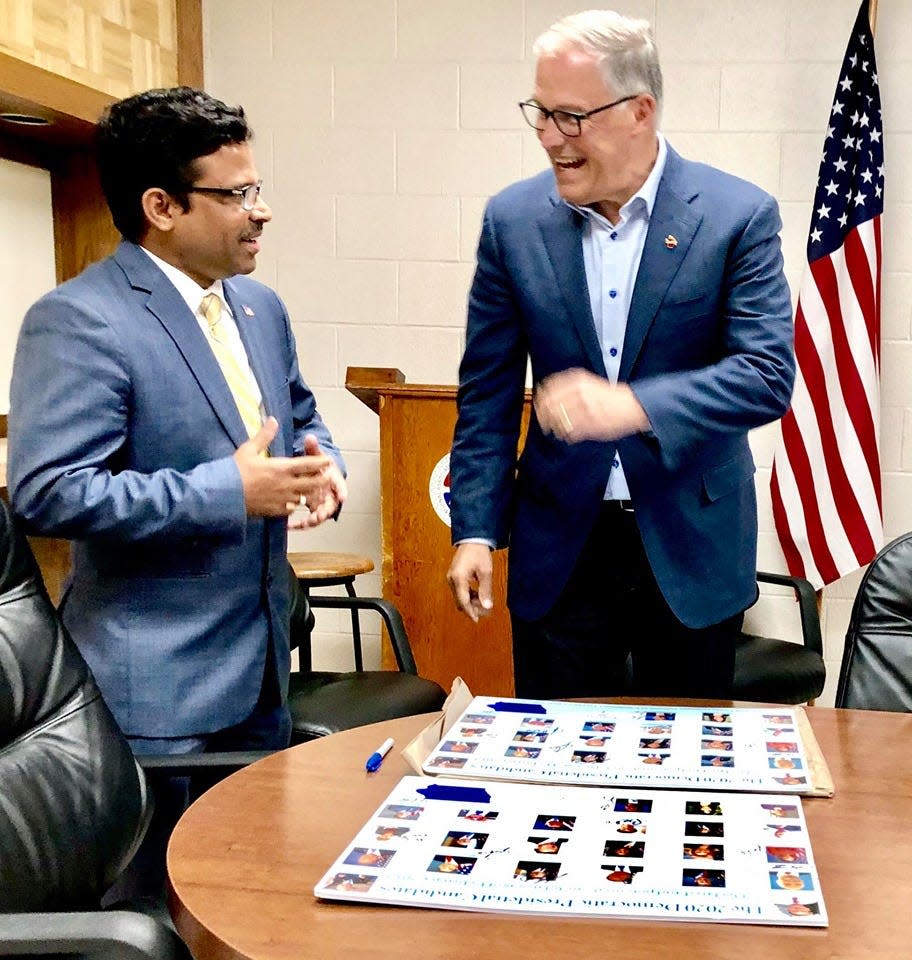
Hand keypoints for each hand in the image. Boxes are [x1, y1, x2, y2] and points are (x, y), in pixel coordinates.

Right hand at [234, 418, 333, 517]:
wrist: (223, 496)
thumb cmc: (234, 471)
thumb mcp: (248, 449)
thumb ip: (264, 436)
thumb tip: (273, 419)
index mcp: (281, 468)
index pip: (308, 464)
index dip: (321, 462)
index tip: (328, 460)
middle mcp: (286, 485)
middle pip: (313, 483)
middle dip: (322, 479)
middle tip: (327, 476)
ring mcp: (282, 499)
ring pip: (305, 497)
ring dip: (310, 493)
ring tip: (314, 489)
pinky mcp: (276, 511)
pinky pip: (292, 508)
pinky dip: (295, 504)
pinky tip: (293, 501)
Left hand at [288, 434, 348, 528]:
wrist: (317, 471)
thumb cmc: (319, 464)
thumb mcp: (316, 455)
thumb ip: (313, 448)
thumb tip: (310, 437)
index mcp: (333, 480)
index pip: (340, 486)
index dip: (342, 491)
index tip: (343, 497)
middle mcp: (330, 494)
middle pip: (331, 505)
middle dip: (326, 511)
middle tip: (319, 516)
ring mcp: (322, 503)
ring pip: (320, 515)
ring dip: (314, 520)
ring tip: (305, 523)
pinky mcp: (314, 509)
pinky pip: (309, 519)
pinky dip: (301, 524)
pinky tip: (290, 525)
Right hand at [447, 543, 494, 621]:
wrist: (472, 539)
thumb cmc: (478, 552)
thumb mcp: (485, 572)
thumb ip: (486, 590)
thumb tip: (487, 606)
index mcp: (458, 578)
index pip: (463, 601)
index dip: (470, 612)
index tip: (477, 620)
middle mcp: (452, 579)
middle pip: (460, 601)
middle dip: (471, 608)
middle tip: (485, 611)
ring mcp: (452, 577)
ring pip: (460, 597)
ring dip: (470, 602)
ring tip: (484, 602)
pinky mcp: (454, 576)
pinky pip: (459, 590)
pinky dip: (468, 595)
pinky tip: (478, 595)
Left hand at [534, 368, 649, 442]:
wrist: (631, 405)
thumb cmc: (608, 396)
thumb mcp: (587, 383)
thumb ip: (568, 387)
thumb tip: (545, 393)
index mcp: (578, 380)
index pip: (550, 388)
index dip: (541, 398)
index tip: (538, 404)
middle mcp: (579, 393)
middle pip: (551, 405)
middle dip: (544, 415)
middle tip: (543, 421)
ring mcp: (585, 409)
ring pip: (559, 420)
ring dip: (554, 426)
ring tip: (555, 429)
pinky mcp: (591, 424)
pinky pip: (570, 432)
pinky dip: (566, 435)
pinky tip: (567, 435)